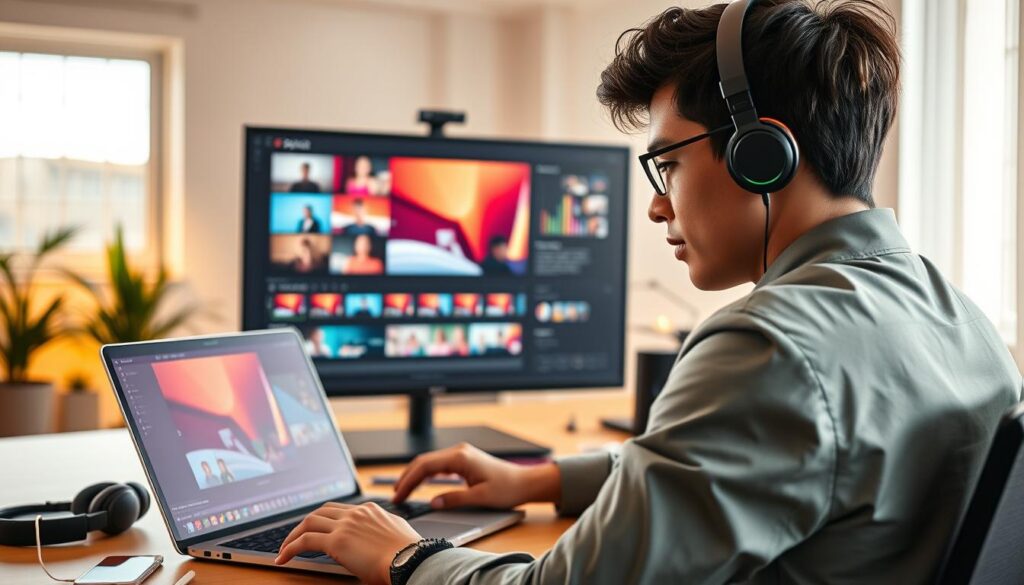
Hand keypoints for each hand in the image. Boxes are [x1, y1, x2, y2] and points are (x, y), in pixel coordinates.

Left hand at [274, 502, 420, 584]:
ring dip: (293, 535)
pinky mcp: (336, 541)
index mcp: (370, 510)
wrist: (411, 559)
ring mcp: (344, 525)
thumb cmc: (409, 553)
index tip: (317, 529)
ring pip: (309, 523)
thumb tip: (379, 537)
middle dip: (305, 524)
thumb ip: (383, 529)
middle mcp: (355, 513)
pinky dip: (290, 548)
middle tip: (296, 537)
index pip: (339, 509)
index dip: (324, 519)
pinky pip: (304, 541)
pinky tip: (283, 557)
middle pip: (321, 512)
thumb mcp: (396, 533)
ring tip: (285, 548)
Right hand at [391, 442, 560, 509]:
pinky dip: (425, 474)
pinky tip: (419, 484)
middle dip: (406, 478)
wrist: (525, 482)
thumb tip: (432, 502)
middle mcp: (458, 451)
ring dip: (414, 476)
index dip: (408, 481)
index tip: (398, 496)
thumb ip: (455, 499)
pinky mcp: (463, 459)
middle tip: (395, 497)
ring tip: (402, 492)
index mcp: (460, 458)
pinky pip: (438, 464)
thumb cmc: (507, 489)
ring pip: (429, 462)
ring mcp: (460, 454)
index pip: (424, 466)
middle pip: (423, 462)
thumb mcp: (480, 498)